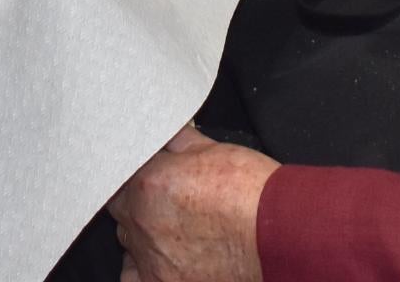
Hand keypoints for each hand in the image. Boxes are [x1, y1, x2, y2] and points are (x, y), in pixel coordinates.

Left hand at [109, 128, 272, 281]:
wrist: (278, 234)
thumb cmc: (252, 193)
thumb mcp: (212, 149)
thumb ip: (178, 141)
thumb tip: (166, 132)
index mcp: (148, 182)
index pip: (120, 171)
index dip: (139, 171)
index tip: (152, 173)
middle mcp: (142, 220)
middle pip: (120, 207)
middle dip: (139, 201)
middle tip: (167, 199)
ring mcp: (151, 256)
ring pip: (127, 242)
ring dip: (141, 234)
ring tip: (169, 230)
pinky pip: (133, 278)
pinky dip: (142, 269)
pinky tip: (162, 260)